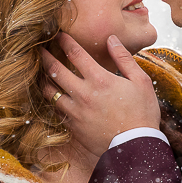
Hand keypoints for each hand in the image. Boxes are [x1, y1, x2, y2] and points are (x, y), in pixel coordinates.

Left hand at [41, 33, 160, 161]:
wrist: (135, 147)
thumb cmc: (142, 113)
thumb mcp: (141, 81)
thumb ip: (124, 58)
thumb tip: (111, 39)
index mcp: (99, 79)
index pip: (75, 54)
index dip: (64, 41)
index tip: (59, 35)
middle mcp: (83, 93)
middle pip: (55, 70)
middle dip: (45, 57)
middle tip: (39, 50)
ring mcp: (75, 111)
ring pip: (49, 91)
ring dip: (44, 79)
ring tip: (41, 72)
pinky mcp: (73, 126)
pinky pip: (56, 109)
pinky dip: (51, 100)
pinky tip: (51, 96)